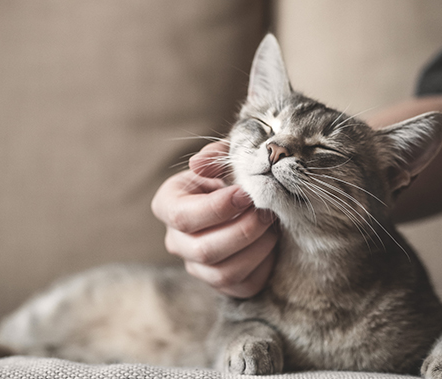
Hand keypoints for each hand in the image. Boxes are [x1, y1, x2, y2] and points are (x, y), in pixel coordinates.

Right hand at [152, 142, 278, 297]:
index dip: (216, 209)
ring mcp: (196, 266)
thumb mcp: (223, 158)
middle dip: (242, 231)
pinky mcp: (220, 283)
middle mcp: (176, 240)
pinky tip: (272, 244)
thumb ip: (214, 156)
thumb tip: (198, 164)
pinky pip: (243, 286)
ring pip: (224, 273)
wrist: (245, 198)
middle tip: (266, 213)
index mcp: (168, 205)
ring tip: (272, 227)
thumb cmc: (230, 175)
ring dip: (256, 249)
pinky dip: (263, 265)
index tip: (245, 194)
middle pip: (203, 250)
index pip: (182, 217)